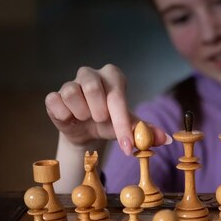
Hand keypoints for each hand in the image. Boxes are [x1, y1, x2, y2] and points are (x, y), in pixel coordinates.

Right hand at [45, 64, 167, 154]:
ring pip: (72, 93)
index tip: (127, 146)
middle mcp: (91, 74)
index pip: (117, 98)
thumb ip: (145, 130)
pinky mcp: (54, 96)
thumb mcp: (128, 126)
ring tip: (86, 118)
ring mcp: (70, 83)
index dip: (122, 124)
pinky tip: (71, 119)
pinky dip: (65, 116)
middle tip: (101, 120)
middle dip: (99, 112)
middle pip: (93, 88)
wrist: (85, 133)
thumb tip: (165, 139)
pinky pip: (55, 102)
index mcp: (113, 76)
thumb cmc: (109, 123)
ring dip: (81, 114)